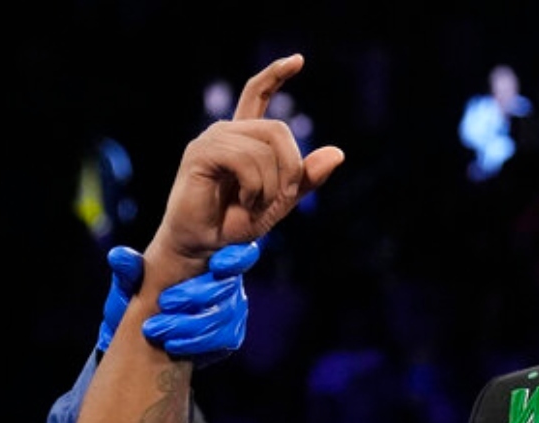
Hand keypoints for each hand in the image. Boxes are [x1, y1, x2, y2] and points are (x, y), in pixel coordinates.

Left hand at [96, 241, 260, 362]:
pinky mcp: (229, 337)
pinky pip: (223, 340)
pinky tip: (172, 345)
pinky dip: (196, 344)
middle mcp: (227, 284)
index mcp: (210, 260)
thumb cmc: (138, 302)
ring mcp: (231, 311)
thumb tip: (119, 255)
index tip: (216, 265)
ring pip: (224, 316)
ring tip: (156, 330)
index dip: (235, 258)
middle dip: (195, 295)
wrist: (139, 341)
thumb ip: (127, 270)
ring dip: (190, 324)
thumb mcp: (127, 285)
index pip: (239, 254)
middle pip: (227, 287)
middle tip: (164, 302)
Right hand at [146, 54, 342, 282]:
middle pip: (278, 130)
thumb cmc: (233, 223)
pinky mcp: (201, 153)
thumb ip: (304, 178)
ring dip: (271, 185)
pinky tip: (246, 202)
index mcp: (243, 138)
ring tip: (255, 205)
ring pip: (264, 147)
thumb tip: (337, 153)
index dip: (276, 75)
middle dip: (290, 168)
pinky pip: (245, 159)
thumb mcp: (279, 201)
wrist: (203, 246)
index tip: (299, 60)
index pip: (257, 94)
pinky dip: (255, 186)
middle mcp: (226, 132)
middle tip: (279, 200)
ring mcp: (212, 139)